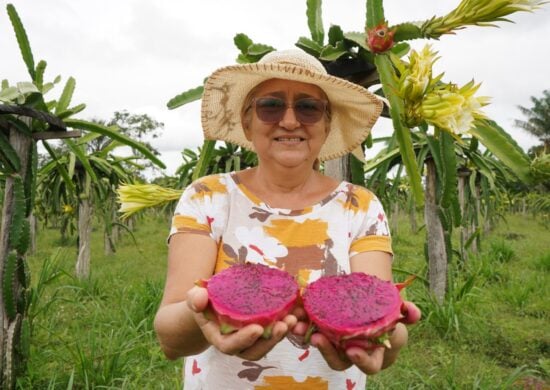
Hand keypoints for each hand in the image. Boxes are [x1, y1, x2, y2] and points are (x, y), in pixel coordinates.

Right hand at [186, 286, 296, 360]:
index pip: (231, 345)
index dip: (244, 339)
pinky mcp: (263, 330)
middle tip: (284, 324)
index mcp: (219, 338)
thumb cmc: (204, 301)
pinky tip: (297, 310)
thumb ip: (195, 298)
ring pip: (268, 344)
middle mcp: (237, 343)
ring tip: (293, 318)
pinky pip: (276, 331)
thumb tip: (199, 297)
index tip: (258, 329)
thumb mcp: (195, 297)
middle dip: (271, 340)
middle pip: (255, 350)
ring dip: (283, 334)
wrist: (212, 304)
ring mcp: (251, 339)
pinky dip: (287, 324)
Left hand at [292, 300, 420, 373]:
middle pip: (339, 361)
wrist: (375, 306)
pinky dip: (303, 325)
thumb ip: (408, 313)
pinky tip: (296, 316)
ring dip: (310, 338)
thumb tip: (414, 312)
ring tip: (299, 326)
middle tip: (318, 338)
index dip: (361, 359)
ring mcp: (338, 344)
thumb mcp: (400, 313)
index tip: (352, 349)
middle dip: (327, 351)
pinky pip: (313, 332)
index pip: (368, 364)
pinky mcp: (325, 332)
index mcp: (375, 354)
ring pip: (322, 348)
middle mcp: (354, 354)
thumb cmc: (390, 315)